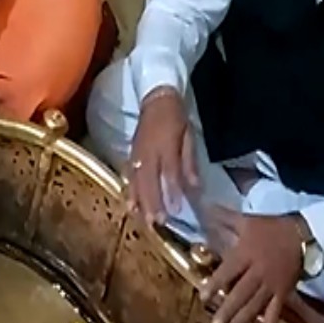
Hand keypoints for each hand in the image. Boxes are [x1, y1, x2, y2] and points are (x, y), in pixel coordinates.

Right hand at [127, 87, 200, 226]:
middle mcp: (149, 152)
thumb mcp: (189, 136)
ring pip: (136, 181)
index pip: (169, 172)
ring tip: (143, 220)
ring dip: (140, 202)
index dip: (173, 192)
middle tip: (157, 223)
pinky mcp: (130, 155)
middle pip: (149, 181)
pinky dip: (129, 192)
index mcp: (166, 146)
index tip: (176, 211)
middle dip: (152, 203)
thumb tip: (195, 186)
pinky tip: (129, 205)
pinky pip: (128, 176)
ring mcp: (137, 155)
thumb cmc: (176, 118)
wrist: (155, 100)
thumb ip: (189, 162)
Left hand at [199, 207, 308, 322]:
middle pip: (240, 294)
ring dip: (243, 320)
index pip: (227, 272)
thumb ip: (224, 217)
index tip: (202, 297)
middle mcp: (258, 272)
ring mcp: (272, 284)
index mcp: (246, 254)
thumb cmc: (271, 228)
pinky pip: (277, 310)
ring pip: (256, 305)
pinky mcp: (284, 291)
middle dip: (226, 310)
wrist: (305, 234)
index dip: (214, 285)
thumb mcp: (246, 220)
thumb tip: (204, 208)